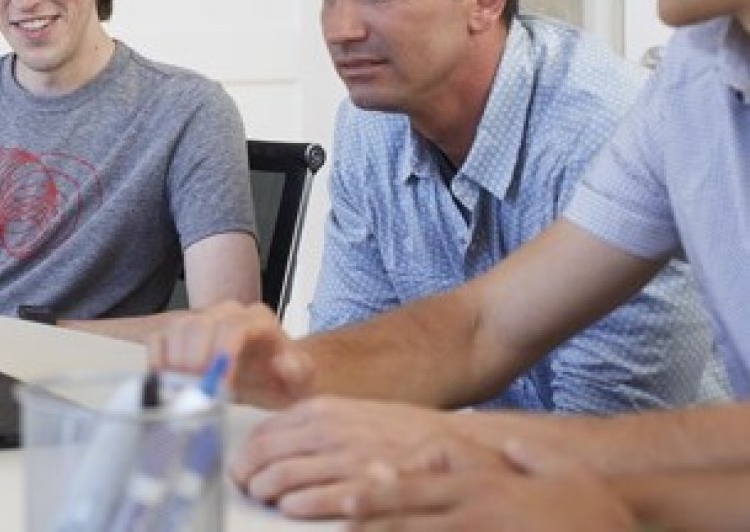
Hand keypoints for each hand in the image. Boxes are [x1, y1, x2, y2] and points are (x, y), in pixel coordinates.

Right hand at [146, 301, 313, 408]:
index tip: (219, 383)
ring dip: (175, 360)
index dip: (223, 353)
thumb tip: (283, 363)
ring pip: (179, 327)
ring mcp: (203, 321)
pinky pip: (161, 337)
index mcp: (260, 320)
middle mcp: (229, 313)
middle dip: (195, 358)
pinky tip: (163, 381)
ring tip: (182, 389)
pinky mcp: (182, 334)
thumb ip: (299, 372)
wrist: (272, 380)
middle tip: (195, 389)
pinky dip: (157, 358)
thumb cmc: (285, 382)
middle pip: (203, 324)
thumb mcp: (302, 382)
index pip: (236, 326)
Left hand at [233, 397, 456, 518]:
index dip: (244, 453)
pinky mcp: (358, 486)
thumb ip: (313, 428)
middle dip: (245, 475)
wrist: (450, 444)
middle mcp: (325, 430)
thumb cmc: (397, 433)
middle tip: (244, 487)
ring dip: (264, 492)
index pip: (262, 431)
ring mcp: (341, 458)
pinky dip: (293, 506)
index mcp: (319, 410)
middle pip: (262, 454)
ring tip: (264, 499)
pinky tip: (289, 509)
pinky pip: (310, 500)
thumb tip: (274, 447)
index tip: (240, 467)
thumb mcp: (350, 415)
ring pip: (279, 478)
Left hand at [347, 439, 636, 530]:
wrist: (631, 529)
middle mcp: (478, 514)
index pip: (420, 488)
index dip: (378, 495)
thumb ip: (527, 456)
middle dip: (371, 524)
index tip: (346, 500)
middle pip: (411, 519)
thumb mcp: (563, 473)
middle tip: (335, 527)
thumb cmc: (598, 514)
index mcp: (484, 488)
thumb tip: (513, 444)